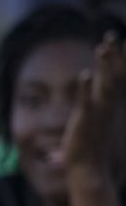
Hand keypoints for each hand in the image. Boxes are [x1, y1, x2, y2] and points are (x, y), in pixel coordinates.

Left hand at [62, 32, 124, 181]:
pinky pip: (85, 101)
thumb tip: (89, 118)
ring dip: (103, 66)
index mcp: (114, 106)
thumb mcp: (101, 129)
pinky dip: (84, 88)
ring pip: (103, 83)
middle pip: (116, 75)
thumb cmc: (95, 149)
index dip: (124, 60)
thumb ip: (97, 115)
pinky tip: (84, 74)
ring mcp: (98, 112)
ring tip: (101, 47)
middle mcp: (109, 106)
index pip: (122, 78)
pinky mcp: (84, 120)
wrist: (91, 170)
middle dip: (116, 55)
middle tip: (112, 35)